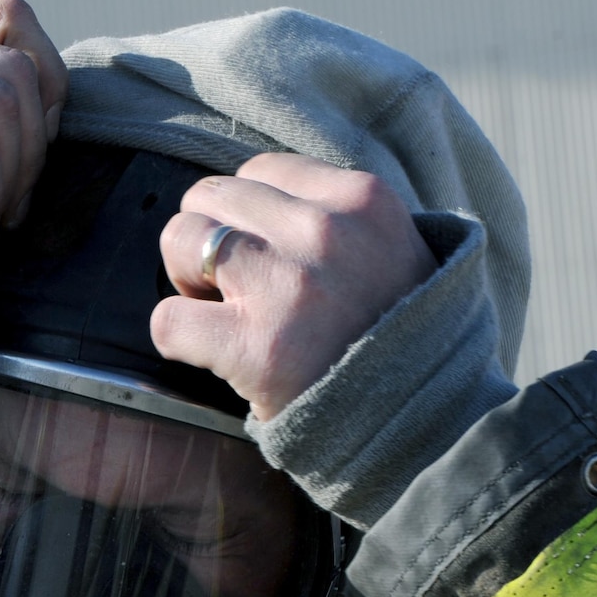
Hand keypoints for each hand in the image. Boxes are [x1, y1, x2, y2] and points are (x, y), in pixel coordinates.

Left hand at [151, 154, 438, 418]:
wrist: (428, 426)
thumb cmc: (402, 343)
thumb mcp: (396, 252)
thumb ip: (342, 219)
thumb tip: (265, 206)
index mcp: (363, 200)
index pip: (263, 171)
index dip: (249, 215)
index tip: (265, 255)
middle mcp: (324, 230)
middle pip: (213, 196)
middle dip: (210, 240)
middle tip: (235, 289)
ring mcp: (287, 285)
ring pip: (181, 237)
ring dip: (185, 277)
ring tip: (221, 313)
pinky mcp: (254, 346)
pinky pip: (168, 319)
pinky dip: (177, 338)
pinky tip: (210, 355)